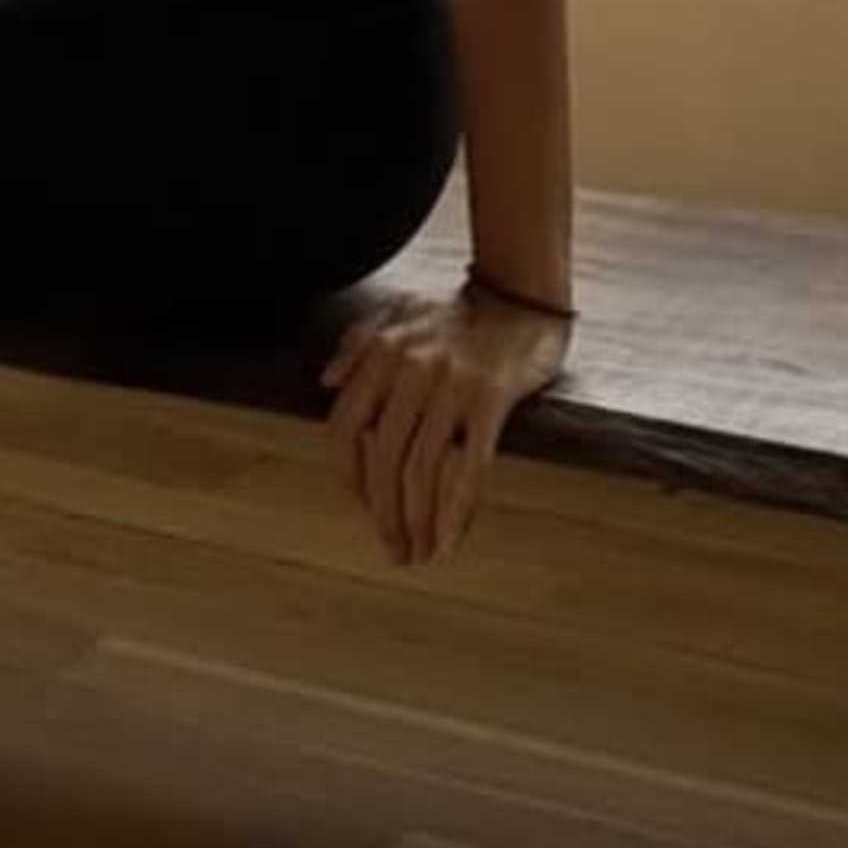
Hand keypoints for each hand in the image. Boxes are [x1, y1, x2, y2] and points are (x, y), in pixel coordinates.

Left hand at [320, 274, 569, 571]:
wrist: (522, 292)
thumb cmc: (459, 312)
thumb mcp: (399, 314)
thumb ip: (357, 344)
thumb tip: (325, 383)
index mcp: (382, 353)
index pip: (344, 427)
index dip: (348, 476)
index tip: (361, 509)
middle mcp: (410, 368)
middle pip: (382, 456)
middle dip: (383, 513)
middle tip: (393, 551)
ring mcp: (452, 384)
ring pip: (422, 468)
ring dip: (418, 521)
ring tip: (421, 554)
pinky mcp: (492, 398)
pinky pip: (471, 466)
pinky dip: (458, 511)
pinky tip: (452, 540)